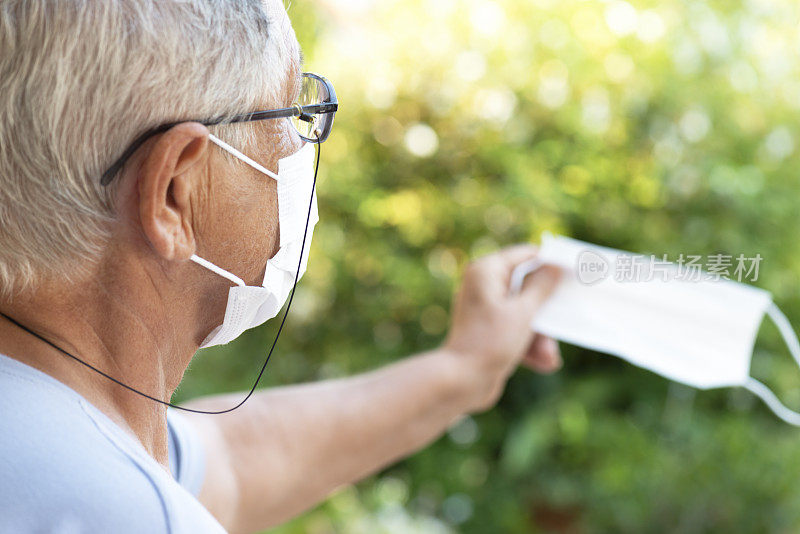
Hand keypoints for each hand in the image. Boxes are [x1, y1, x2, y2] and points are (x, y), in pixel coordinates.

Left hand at [442, 245, 561, 411]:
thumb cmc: (490, 342)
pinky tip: (543, 363)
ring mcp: (486, 308)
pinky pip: (517, 330)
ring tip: (548, 356)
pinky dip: (529, 345)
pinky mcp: (490, 330)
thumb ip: (542, 286)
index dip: (552, 262)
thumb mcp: (523, 312)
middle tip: (570, 318)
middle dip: (548, 311)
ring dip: (541, 335)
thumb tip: (554, 265)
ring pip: (526, 313)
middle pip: (529, 287)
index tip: (576, 272)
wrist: (460, 382)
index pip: (526, 255)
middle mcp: (484, 285)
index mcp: (487, 271)